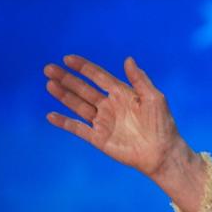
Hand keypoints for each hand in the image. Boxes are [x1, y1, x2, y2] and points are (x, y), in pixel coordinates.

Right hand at [44, 55, 184, 178]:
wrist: (162, 152)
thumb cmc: (162, 124)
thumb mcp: (154, 98)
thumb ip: (139, 79)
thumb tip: (128, 59)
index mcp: (122, 94)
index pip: (99, 77)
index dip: (84, 67)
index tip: (67, 58)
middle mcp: (110, 106)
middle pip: (83, 89)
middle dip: (67, 79)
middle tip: (49, 69)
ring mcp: (103, 122)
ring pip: (78, 105)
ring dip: (64, 95)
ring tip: (50, 84)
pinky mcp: (99, 138)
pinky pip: (78, 129)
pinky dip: (64, 123)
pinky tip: (51, 116)